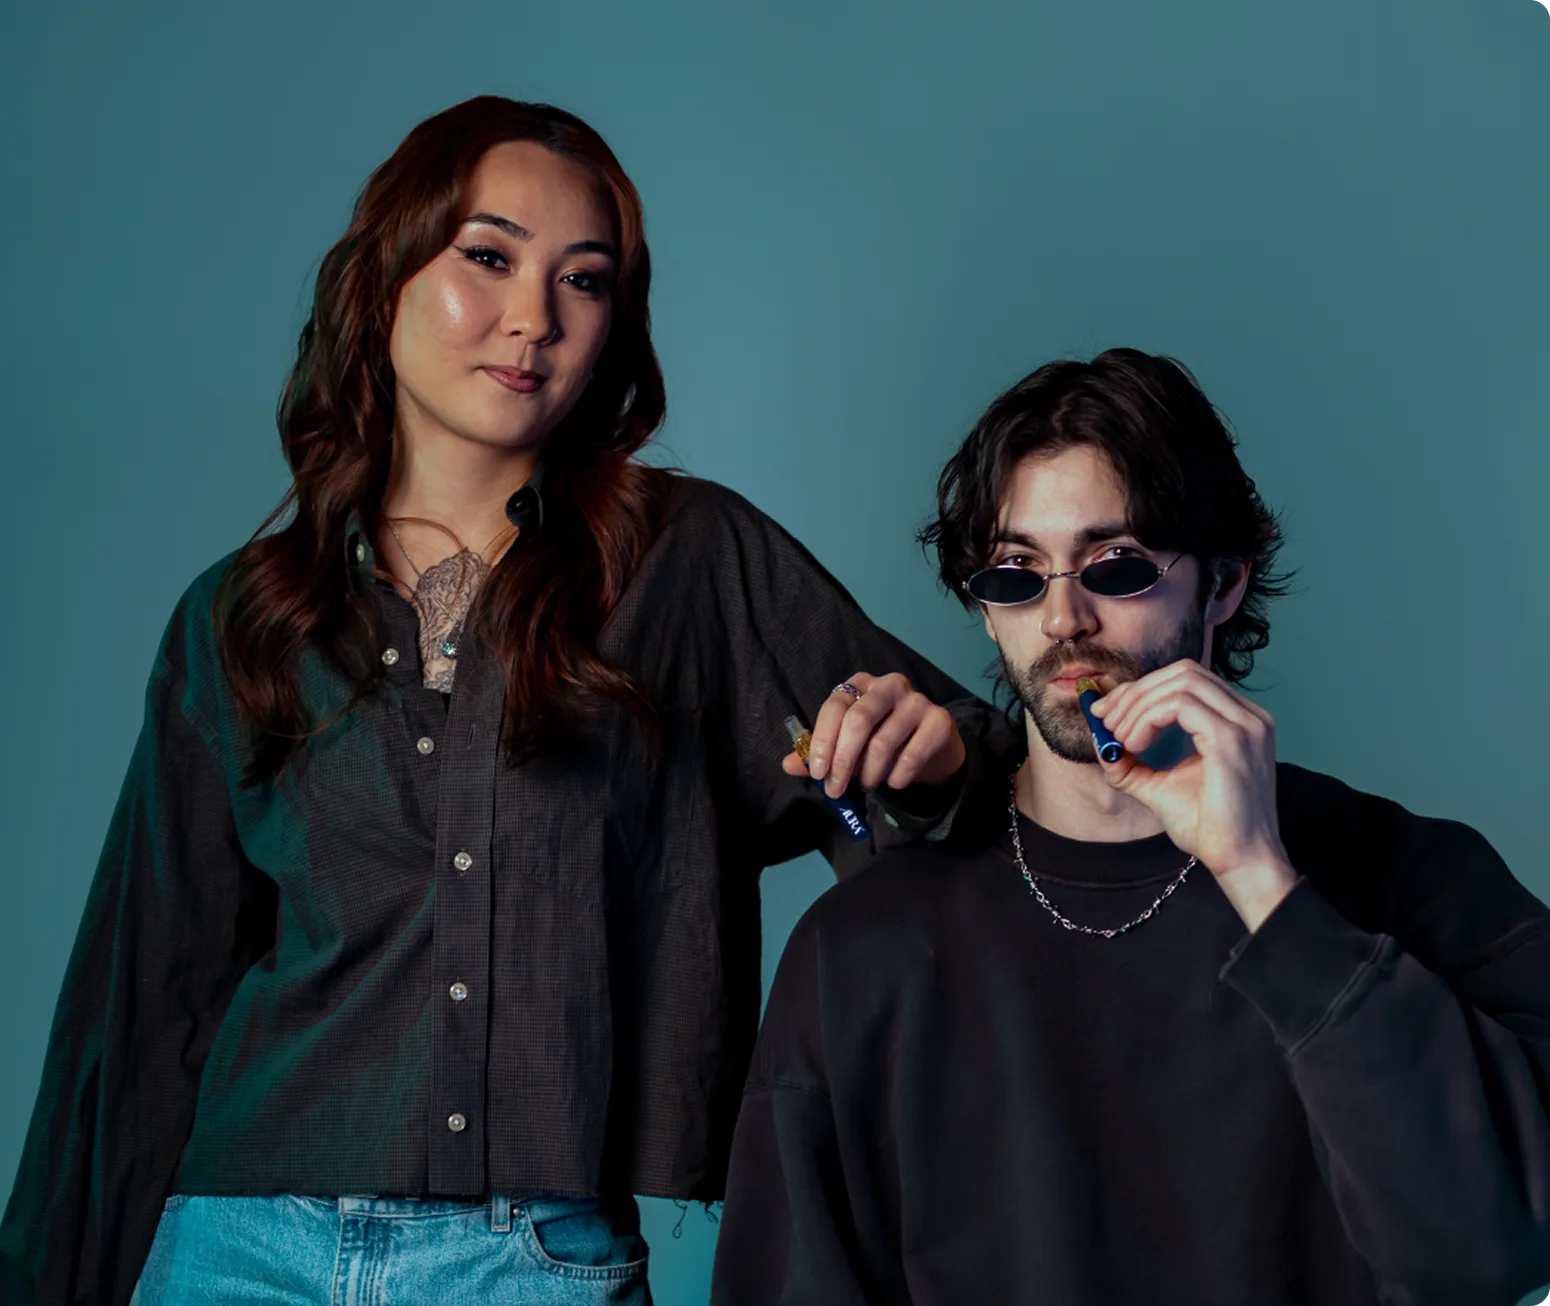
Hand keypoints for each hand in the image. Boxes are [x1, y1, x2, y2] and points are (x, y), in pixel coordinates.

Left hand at [781, 672, 966, 797]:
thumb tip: (788, 764)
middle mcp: (889, 685)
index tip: (818, 772)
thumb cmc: (882, 741)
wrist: (931, 748)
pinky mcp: (939, 721)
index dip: (822, 741)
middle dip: (843, 760)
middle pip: (858, 720)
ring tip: (868, 785)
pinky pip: (912, 755)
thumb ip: (820, 753)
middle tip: (836, 789)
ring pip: (883, 742)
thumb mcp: (848, 746)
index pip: (835, 706)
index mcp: (860, 684)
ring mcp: (918, 700)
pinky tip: (893, 782)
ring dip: (869, 773)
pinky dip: (897, 776)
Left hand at [1090, 660, 1297, 927]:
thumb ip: (1132, 762)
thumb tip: (1099, 741)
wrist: (1240, 861)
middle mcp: (1248, 716)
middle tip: (1105, 720)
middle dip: (1135, 692)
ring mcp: (1245, 725)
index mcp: (1238, 721)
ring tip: (1121, 739)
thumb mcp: (1159, 787)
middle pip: (1183, 672)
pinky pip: (1181, 705)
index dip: (1141, 689)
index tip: (1105, 711)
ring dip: (1138, 705)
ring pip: (1180, 683)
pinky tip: (1136, 746)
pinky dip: (1148, 718)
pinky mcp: (1232, 740)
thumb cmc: (1209, 828)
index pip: (1186, 680)